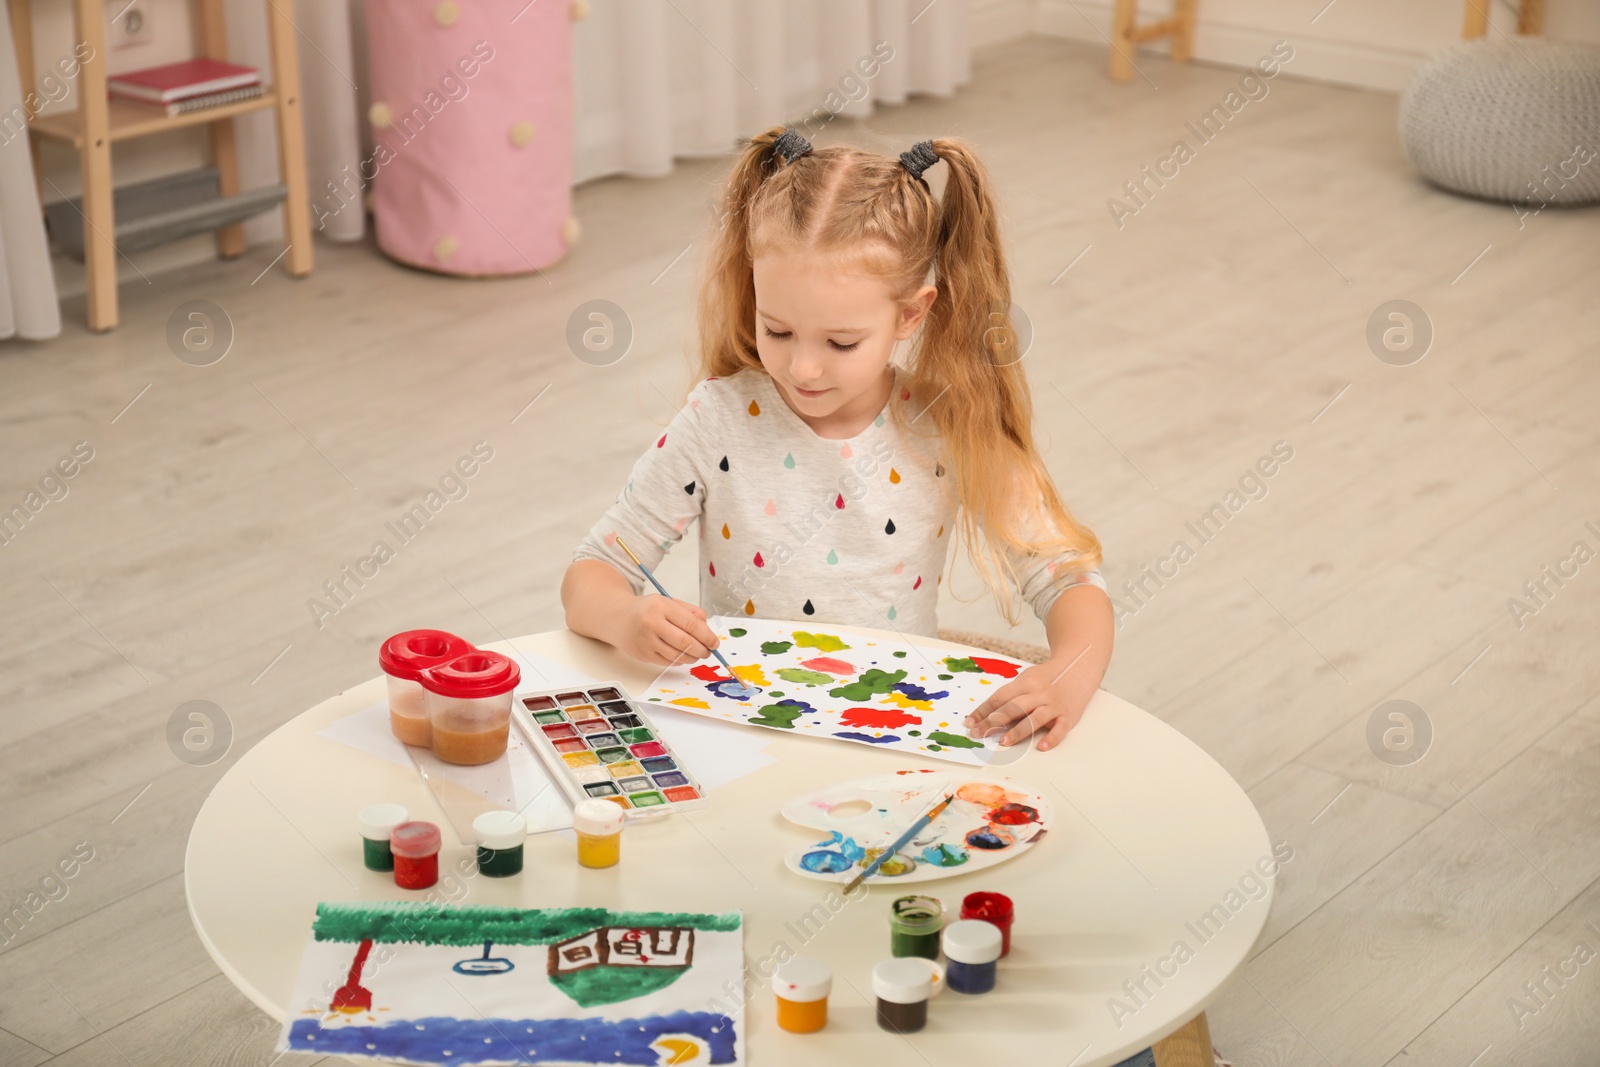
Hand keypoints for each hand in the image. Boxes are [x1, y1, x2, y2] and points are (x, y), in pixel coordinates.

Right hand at [616, 596, 720, 666]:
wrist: (617, 618)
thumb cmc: (646, 610)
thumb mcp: (668, 602)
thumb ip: (690, 612)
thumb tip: (707, 628)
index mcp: (661, 606)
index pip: (690, 624)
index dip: (706, 636)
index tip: (714, 642)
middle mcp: (651, 623)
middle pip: (685, 642)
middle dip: (702, 649)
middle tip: (709, 651)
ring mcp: (646, 641)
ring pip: (677, 655)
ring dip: (692, 657)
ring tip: (698, 654)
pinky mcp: (643, 654)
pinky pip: (668, 662)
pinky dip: (679, 660)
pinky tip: (682, 655)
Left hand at [963, 659, 1088, 751]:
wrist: (1079, 667)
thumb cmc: (1047, 677)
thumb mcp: (1028, 679)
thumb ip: (1012, 694)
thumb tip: (988, 713)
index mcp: (1026, 682)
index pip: (1000, 697)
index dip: (983, 710)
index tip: (970, 722)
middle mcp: (1039, 693)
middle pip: (1014, 708)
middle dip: (994, 722)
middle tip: (979, 734)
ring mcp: (1055, 704)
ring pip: (1034, 718)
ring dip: (1018, 730)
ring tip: (1003, 742)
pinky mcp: (1069, 715)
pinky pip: (1060, 728)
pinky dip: (1051, 738)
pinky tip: (1041, 746)